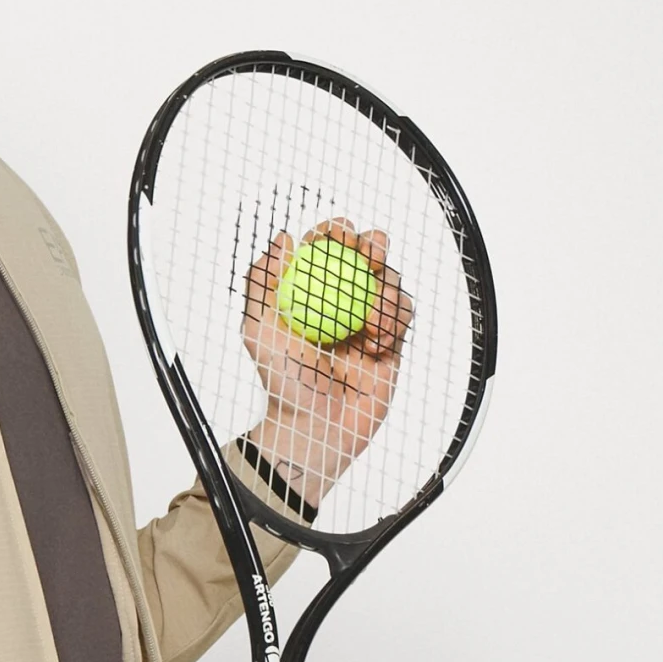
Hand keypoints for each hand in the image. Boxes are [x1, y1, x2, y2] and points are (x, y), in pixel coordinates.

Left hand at [241, 219, 413, 505]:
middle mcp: (340, 299)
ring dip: (385, 289)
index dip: (334, 233)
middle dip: (372, 243)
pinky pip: (403, 314)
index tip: (335, 237)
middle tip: (368, 254)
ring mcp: (367, 318)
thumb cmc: (282, 383)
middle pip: (365, 254)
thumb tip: (282, 238)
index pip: (325, 248)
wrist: (314, 428)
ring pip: (389, 280)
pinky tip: (376, 344)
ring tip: (370, 323)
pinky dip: (394, 320)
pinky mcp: (392, 340)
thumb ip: (263, 285)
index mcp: (309, 290)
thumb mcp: (259, 331)